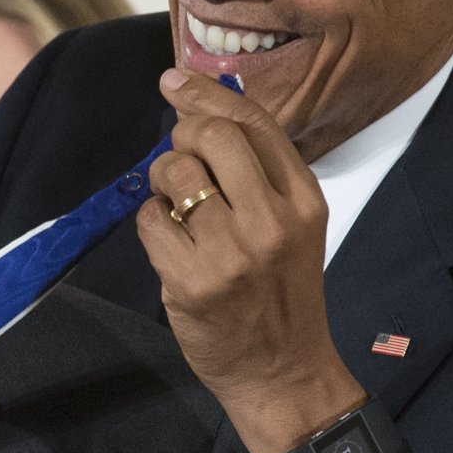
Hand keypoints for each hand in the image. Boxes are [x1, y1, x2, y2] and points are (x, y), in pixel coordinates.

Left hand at [137, 69, 365, 452]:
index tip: (174, 81)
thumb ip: (257, 172)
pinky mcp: (192, 282)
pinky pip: (150, 221)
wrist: (283, 371)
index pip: (252, 122)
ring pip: (174, 173)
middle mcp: (273, 219)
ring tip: (177, 210)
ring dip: (163, 183)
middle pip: (210, 135)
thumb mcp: (292, 225)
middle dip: (182, 138)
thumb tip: (196, 109)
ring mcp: (232, 252)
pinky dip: (151, 225)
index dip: (206, 93)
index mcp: (303, 199)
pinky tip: (171, 246)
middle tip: (181, 165)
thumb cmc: (281, 292)